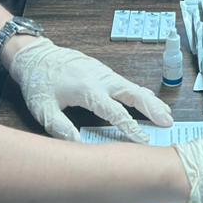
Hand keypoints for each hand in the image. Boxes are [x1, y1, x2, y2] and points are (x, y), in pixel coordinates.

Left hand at [8, 38, 173, 142]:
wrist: (34, 55)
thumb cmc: (38, 84)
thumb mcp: (44, 110)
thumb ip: (62, 129)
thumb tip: (81, 147)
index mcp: (88, 90)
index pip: (115, 112)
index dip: (131, 128)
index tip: (144, 141)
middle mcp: (101, 79)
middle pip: (133, 94)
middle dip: (152, 108)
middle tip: (169, 123)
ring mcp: (104, 73)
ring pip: (133, 87)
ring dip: (150, 101)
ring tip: (166, 114)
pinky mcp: (102, 71)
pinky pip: (126, 83)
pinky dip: (140, 93)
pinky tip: (148, 101)